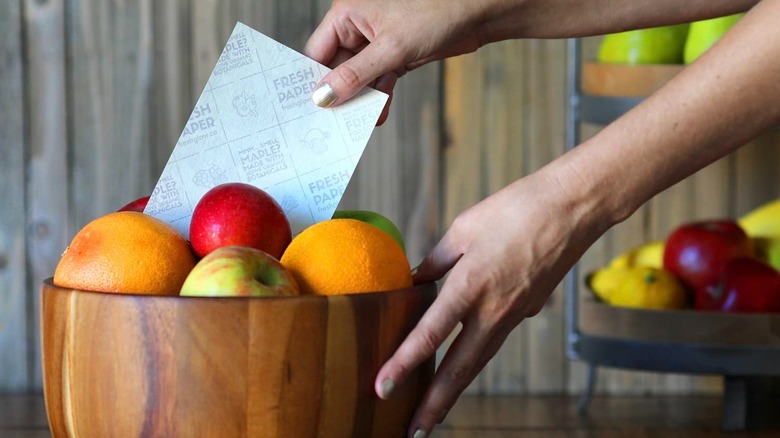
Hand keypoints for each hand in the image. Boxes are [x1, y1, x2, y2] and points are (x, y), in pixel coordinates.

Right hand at [304, 0, 497, 121]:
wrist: (476, 13)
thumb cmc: (435, 14)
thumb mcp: (390, 49)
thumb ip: (355, 75)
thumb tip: (323, 97)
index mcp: (347, 13)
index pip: (316, 51)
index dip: (313, 81)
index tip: (308, 110)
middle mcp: (358, 26)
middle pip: (336, 67)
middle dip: (338, 94)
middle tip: (332, 124)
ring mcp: (377, 41)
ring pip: (358, 77)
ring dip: (360, 100)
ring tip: (356, 124)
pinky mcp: (395, 54)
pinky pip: (378, 79)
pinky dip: (378, 96)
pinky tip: (377, 115)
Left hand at [374, 169, 606, 436]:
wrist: (574, 207)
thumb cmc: (516, 208)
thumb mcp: (464, 228)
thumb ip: (437, 261)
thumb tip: (416, 281)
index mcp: (471, 285)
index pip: (430, 335)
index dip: (404, 364)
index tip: (383, 388)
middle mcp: (494, 309)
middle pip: (460, 368)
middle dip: (435, 403)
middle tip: (414, 432)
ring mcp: (516, 314)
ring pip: (480, 360)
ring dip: (456, 388)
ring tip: (434, 411)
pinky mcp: (529, 310)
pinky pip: (496, 336)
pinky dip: (477, 353)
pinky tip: (465, 355)